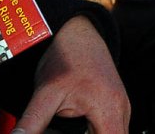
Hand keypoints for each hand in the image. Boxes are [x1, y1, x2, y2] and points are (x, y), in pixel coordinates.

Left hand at [11, 17, 128, 133]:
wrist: (77, 31)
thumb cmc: (67, 56)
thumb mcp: (45, 94)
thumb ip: (32, 123)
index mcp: (109, 109)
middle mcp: (121, 109)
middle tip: (60, 131)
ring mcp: (120, 106)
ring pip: (112, 133)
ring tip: (62, 129)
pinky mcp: (114, 104)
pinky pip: (109, 127)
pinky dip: (93, 131)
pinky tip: (71, 129)